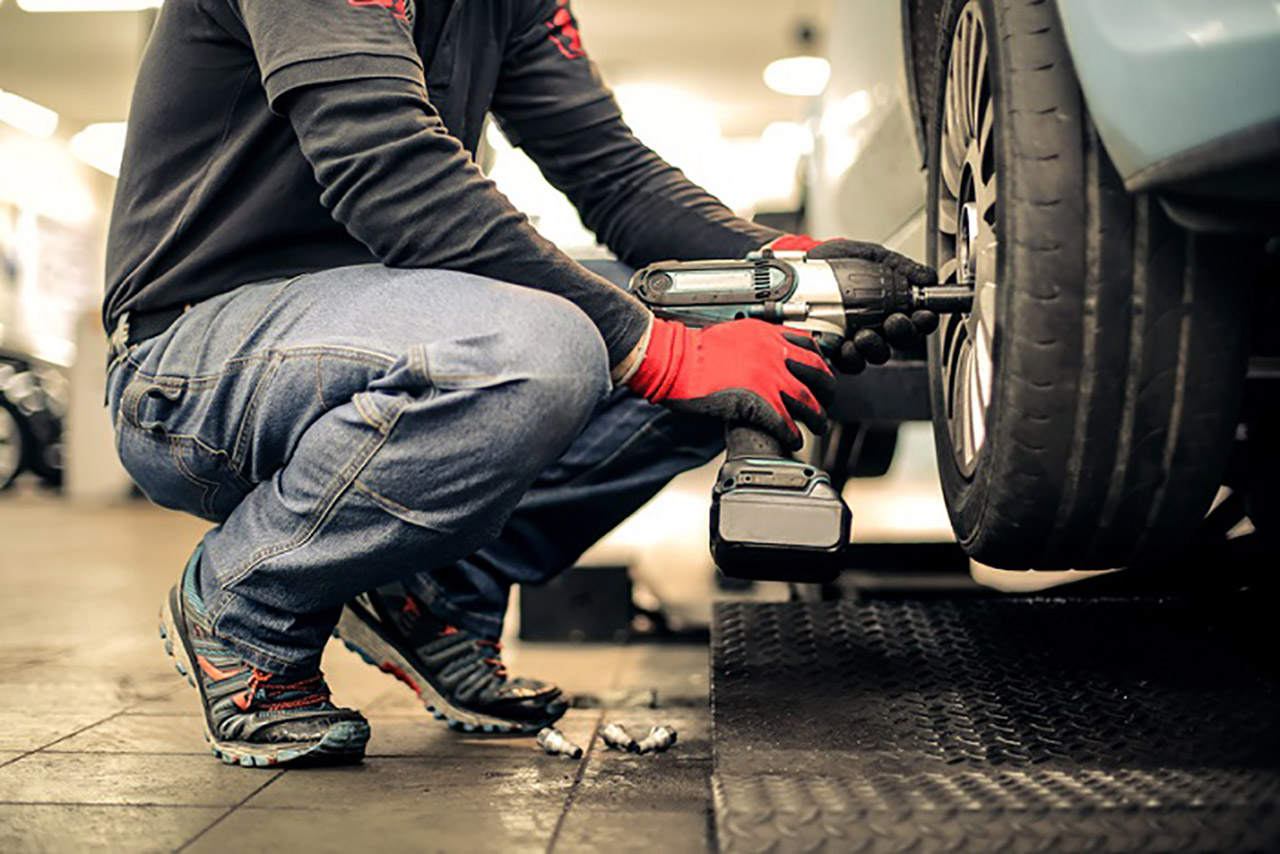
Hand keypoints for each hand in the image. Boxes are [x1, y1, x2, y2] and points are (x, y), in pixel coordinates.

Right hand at [626, 317, 834, 450]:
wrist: (673, 359)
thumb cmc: (692, 348)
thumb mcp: (732, 334)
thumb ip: (755, 343)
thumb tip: (762, 356)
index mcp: (767, 335)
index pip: (809, 346)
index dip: (820, 364)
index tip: (821, 374)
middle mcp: (773, 354)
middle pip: (817, 374)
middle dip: (826, 392)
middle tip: (825, 402)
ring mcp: (768, 379)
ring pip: (807, 401)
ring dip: (816, 417)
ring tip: (817, 426)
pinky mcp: (757, 403)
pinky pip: (786, 422)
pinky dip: (793, 433)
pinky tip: (794, 439)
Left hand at [770, 235, 940, 372]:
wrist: (805, 262)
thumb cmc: (841, 260)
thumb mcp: (874, 256)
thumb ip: (901, 266)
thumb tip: (928, 276)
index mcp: (894, 305)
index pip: (918, 319)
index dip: (924, 320)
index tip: (923, 314)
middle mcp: (879, 326)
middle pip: (900, 341)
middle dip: (901, 333)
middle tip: (894, 321)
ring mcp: (858, 339)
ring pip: (876, 354)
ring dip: (874, 347)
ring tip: (864, 335)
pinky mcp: (835, 348)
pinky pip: (847, 361)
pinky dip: (849, 357)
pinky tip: (845, 345)